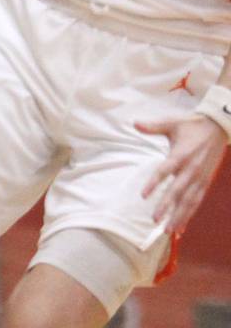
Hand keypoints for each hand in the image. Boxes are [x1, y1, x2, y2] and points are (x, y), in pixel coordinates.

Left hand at [136, 114, 227, 233]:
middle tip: (155, 220)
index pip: (165, 171)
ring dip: (179, 216)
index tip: (143, 195)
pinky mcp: (206, 182)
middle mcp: (191, 170)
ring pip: (189, 201)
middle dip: (167, 207)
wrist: (218, 128)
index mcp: (181, 155)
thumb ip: (153, 126)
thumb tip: (134, 123)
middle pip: (178, 192)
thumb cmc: (191, 126)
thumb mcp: (171, 123)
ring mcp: (200, 178)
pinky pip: (197, 201)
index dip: (154, 183)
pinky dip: (189, 214)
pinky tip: (182, 226)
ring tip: (169, 230)